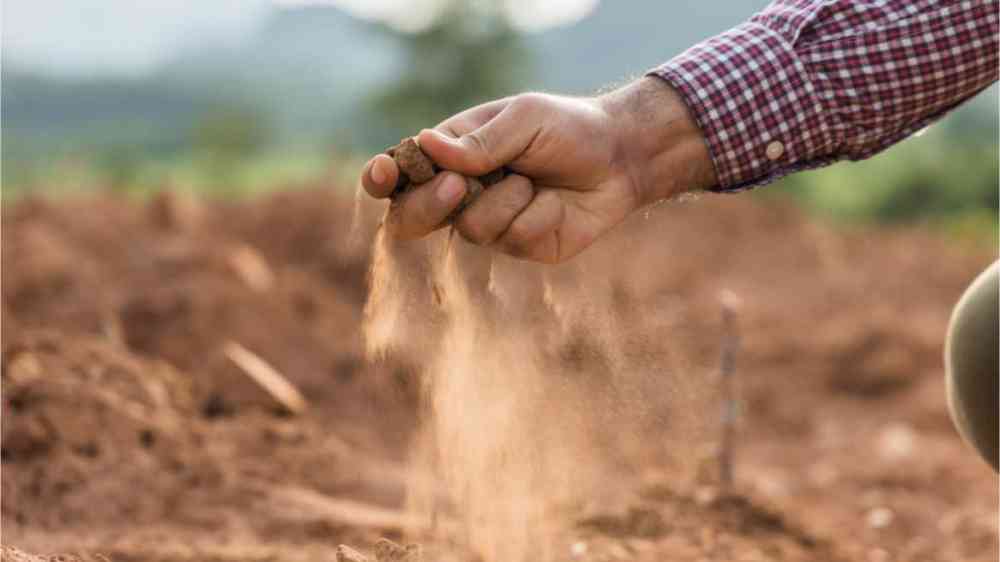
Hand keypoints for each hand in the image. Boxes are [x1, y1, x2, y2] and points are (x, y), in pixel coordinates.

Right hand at [360, 77, 715, 263]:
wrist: (622, 160)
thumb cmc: (568, 129)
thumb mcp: (524, 119)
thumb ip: (479, 141)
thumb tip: (424, 145)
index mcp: (453, 153)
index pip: (402, 171)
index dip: (383, 177)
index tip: (381, 174)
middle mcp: (462, 192)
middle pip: (412, 216)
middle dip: (430, 205)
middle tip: (458, 187)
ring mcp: (489, 223)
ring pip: (469, 230)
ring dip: (506, 202)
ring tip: (535, 181)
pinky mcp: (519, 246)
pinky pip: (512, 239)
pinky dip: (537, 216)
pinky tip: (555, 203)